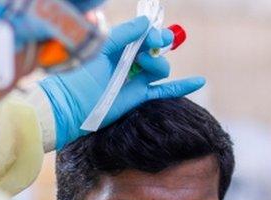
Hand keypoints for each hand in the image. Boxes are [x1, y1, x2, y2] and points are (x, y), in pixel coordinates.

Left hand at [39, 16, 205, 148]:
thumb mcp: (102, 47)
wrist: (71, 106)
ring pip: (160, 67)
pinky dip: (183, 86)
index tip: (152, 36)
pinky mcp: (140, 95)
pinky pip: (166, 90)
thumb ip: (125, 34)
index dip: (153, 33)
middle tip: (151, 47)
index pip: (144, 34)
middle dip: (157, 44)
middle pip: (155, 48)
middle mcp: (129, 60)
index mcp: (118, 46)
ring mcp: (136, 78)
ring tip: (143, 67)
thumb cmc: (80, 74)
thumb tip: (148, 22)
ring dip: (157, 63)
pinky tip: (199, 81)